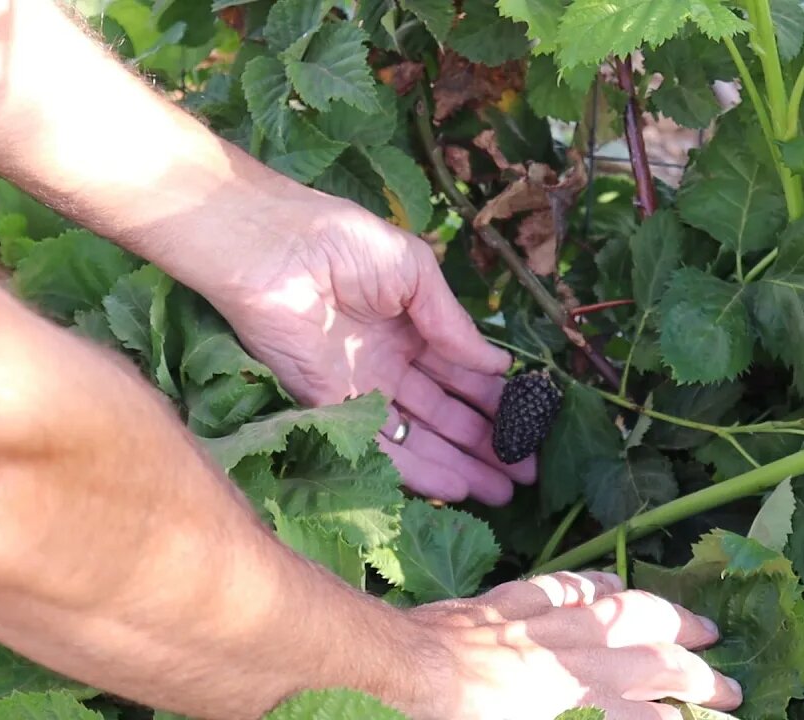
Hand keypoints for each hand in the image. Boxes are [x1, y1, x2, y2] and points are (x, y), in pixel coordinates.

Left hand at [206, 185, 535, 504]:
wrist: (272, 250)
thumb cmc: (342, 243)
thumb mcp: (414, 271)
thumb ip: (451, 323)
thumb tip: (497, 366)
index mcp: (411, 327)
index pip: (461, 373)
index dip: (497, 401)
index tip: (531, 428)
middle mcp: (389, 364)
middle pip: (445, 413)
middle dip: (487, 443)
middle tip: (526, 473)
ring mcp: (360, 390)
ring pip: (419, 437)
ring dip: (461, 465)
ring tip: (502, 492)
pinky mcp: (329, 409)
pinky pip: (379, 447)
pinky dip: (417, 469)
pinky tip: (455, 486)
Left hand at [408, 571, 743, 719]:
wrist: (400, 674)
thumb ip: (587, 719)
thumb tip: (637, 713)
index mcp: (573, 702)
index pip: (649, 707)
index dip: (690, 707)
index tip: (726, 708)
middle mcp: (568, 659)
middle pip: (647, 654)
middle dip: (694, 664)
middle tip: (728, 674)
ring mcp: (539, 625)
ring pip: (616, 611)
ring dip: (662, 616)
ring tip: (696, 622)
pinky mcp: (506, 603)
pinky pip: (562, 587)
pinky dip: (595, 586)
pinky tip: (612, 584)